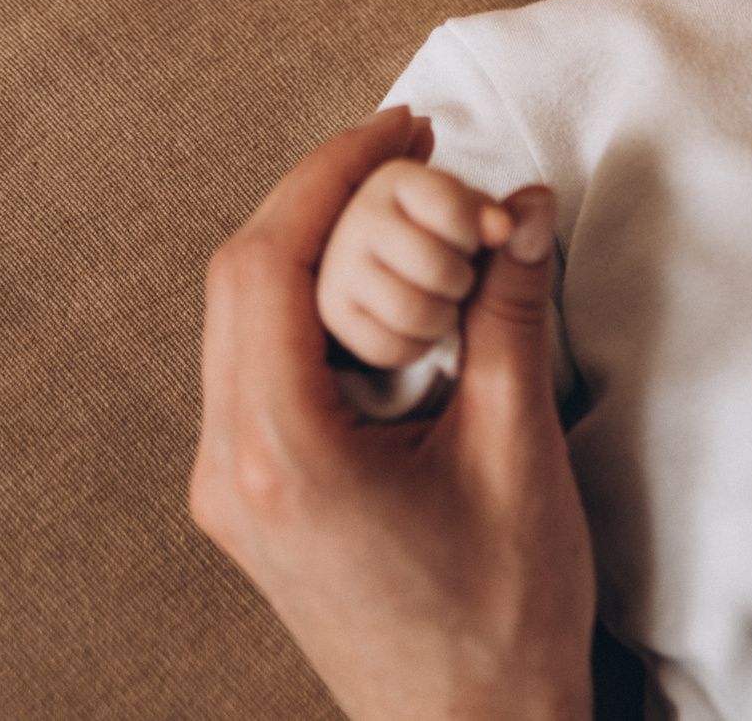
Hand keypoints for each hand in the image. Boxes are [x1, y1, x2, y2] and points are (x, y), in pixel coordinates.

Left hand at [191, 107, 593, 720]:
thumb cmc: (499, 621)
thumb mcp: (518, 452)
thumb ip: (512, 316)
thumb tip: (521, 206)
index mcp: (281, 458)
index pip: (264, 266)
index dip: (327, 173)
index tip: (404, 128)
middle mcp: (231, 471)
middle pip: (240, 281)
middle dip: (322, 196)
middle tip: (411, 150)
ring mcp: (232, 490)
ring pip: (243, 320)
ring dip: (317, 248)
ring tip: (405, 210)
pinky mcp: (254, 501)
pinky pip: (262, 367)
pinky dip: (318, 306)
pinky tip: (388, 293)